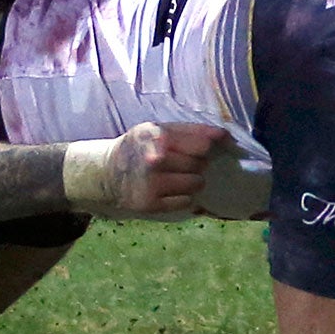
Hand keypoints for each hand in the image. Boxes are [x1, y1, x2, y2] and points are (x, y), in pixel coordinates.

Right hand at [99, 121, 229, 215]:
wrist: (107, 174)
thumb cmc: (140, 148)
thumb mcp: (157, 129)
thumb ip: (189, 131)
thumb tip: (225, 136)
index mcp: (157, 135)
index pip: (203, 142)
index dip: (218, 142)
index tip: (228, 143)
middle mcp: (155, 159)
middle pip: (201, 162)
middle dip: (198, 161)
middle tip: (184, 161)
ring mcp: (153, 183)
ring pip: (197, 182)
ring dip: (193, 180)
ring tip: (177, 176)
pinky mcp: (152, 204)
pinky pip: (187, 201)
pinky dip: (184, 196)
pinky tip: (170, 190)